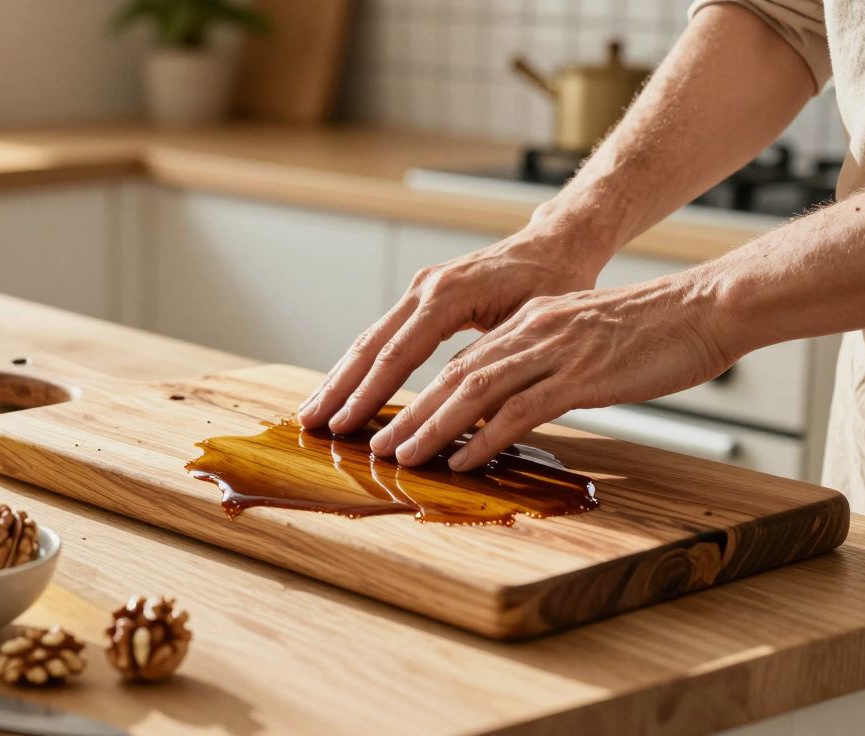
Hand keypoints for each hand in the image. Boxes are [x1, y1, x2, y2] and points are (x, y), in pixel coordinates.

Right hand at [297, 224, 605, 435]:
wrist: (555, 243)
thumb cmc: (556, 282)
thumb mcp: (534, 326)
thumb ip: (500, 365)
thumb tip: (477, 420)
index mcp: (448, 295)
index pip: (397, 354)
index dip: (368, 394)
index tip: (344, 425)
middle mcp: (425, 289)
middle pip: (369, 346)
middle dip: (338, 388)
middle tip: (309, 422)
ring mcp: (420, 290)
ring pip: (369, 340)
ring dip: (340, 378)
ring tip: (314, 411)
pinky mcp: (422, 297)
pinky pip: (384, 335)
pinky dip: (361, 365)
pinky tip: (346, 389)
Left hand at [368, 274, 736, 469]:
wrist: (706, 308)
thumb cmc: (652, 331)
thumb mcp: (583, 339)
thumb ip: (543, 362)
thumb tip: (512, 402)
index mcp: (529, 323)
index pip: (460, 358)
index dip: (418, 389)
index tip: (387, 417)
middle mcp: (532, 332)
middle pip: (454, 375)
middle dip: (408, 411)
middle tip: (374, 442)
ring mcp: (555, 353)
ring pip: (476, 391)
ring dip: (432, 427)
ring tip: (402, 456)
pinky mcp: (583, 377)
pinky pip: (522, 411)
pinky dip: (486, 438)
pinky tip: (462, 460)